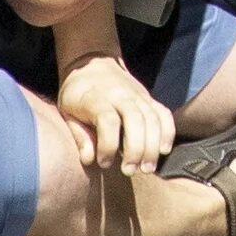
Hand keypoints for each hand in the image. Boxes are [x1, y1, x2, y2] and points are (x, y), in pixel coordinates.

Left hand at [57, 50, 174, 174]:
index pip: (108, 120)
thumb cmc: (77, 95)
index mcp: (96, 97)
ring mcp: (137, 95)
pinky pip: (164, 113)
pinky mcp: (148, 98)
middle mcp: (120, 94)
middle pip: (135, 119)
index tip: (103, 163)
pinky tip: (164, 150)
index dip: (107, 145)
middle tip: (130, 171)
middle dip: (135, 149)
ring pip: (152, 118)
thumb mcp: (68, 113)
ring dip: (152, 146)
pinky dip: (168, 131)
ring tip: (147, 168)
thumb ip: (79, 136)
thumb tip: (89, 159)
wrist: (93, 64)